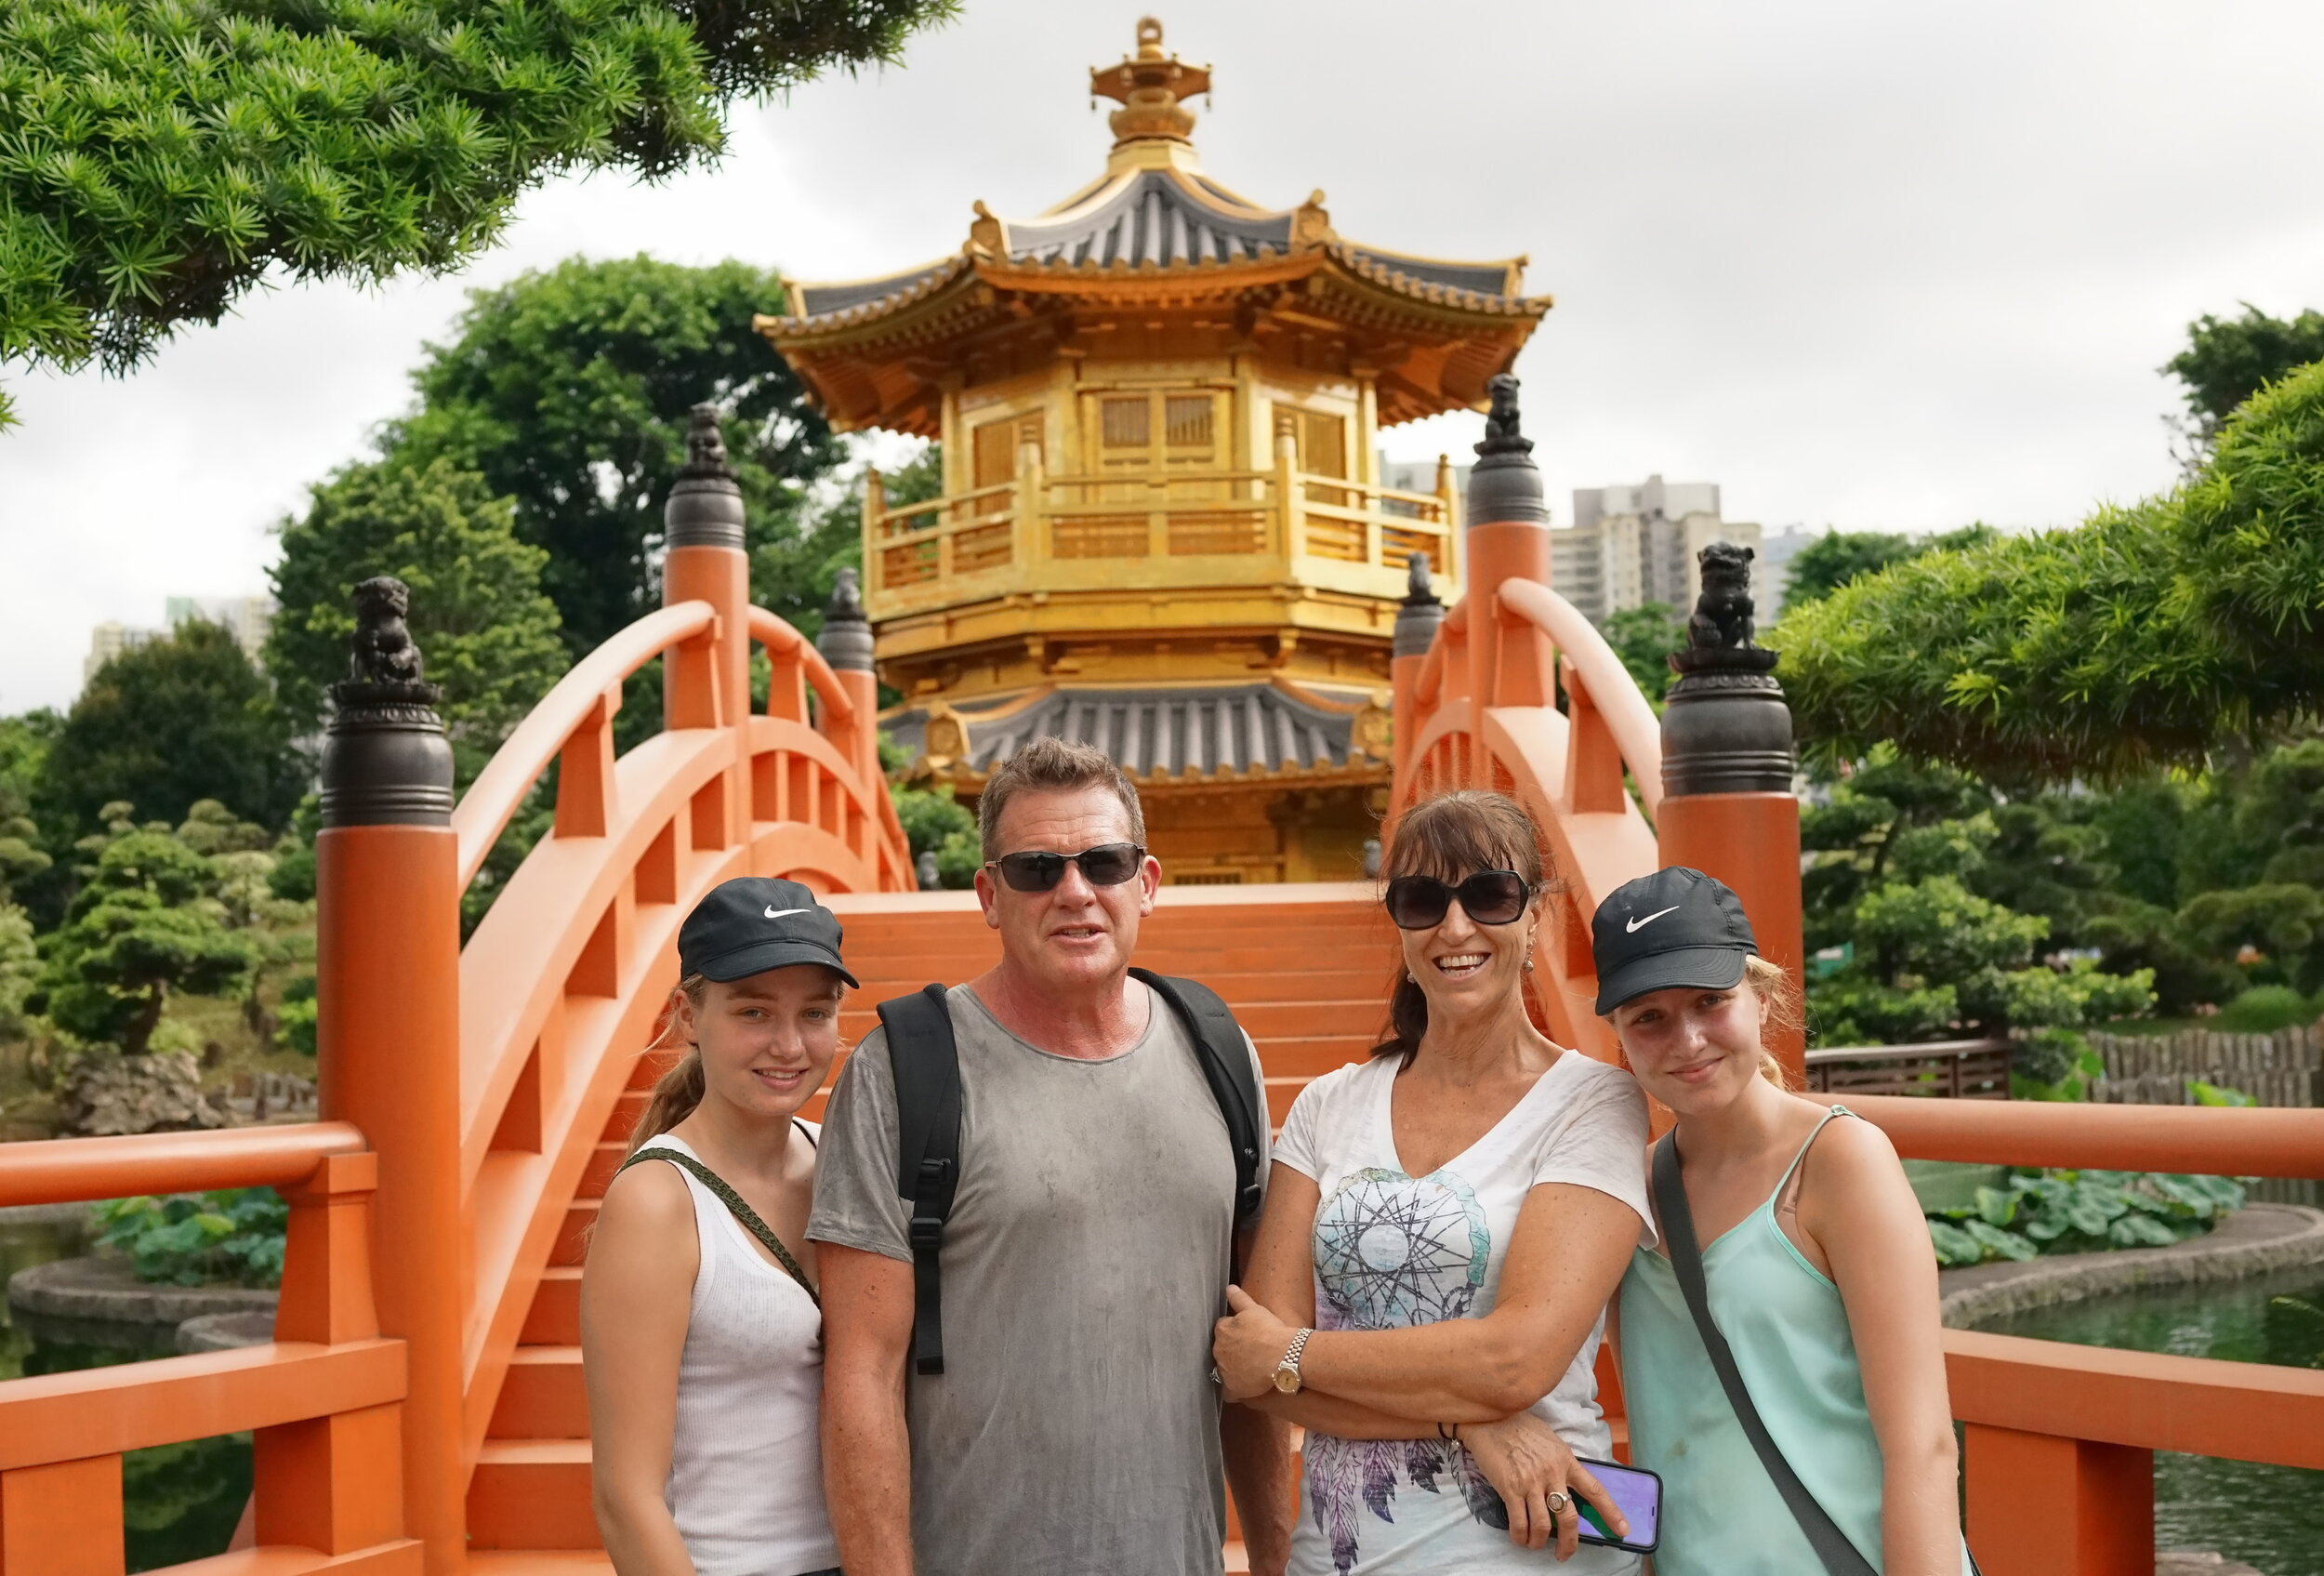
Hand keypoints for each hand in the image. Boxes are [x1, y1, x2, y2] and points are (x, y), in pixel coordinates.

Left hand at [1212, 1284, 1295, 1402]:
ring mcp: (1224, 1370)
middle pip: (1222, 1350)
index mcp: (1222, 1330)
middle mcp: (1218, 1350)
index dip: (1234, 1333)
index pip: (1222, 1329)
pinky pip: (1228, 1392)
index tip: (1245, 1336)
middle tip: (1250, 1353)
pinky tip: (1243, 1389)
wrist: (1283, 1356)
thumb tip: (1228, 1287)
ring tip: (1250, 1370)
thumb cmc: (1270, 1330)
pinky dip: (1233, 1391)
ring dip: (1233, 1370)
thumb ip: (1239, 1299)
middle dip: (1232, 1351)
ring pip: (1224, 1370)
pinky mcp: (1232, 1388)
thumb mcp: (1255, 1309)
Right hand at [1458, 1413, 1627, 1561]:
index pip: (1595, 1490)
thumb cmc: (1520, 1426)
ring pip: (1543, 1526)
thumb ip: (1561, 1463)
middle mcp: (1552, 1473)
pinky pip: (1519, 1522)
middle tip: (1564, 1554)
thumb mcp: (1550, 1441)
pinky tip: (1520, 1538)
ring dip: (1539, 1542)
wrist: (1489, 1417)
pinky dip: (1520, 1536)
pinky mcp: (1510, 1488)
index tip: (1623, 1530)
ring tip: (1534, 1544)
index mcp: (1566, 1460)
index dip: (1611, 1512)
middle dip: (1569, 1543)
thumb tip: (1566, 1486)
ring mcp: (1531, 1482)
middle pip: (1569, 1518)